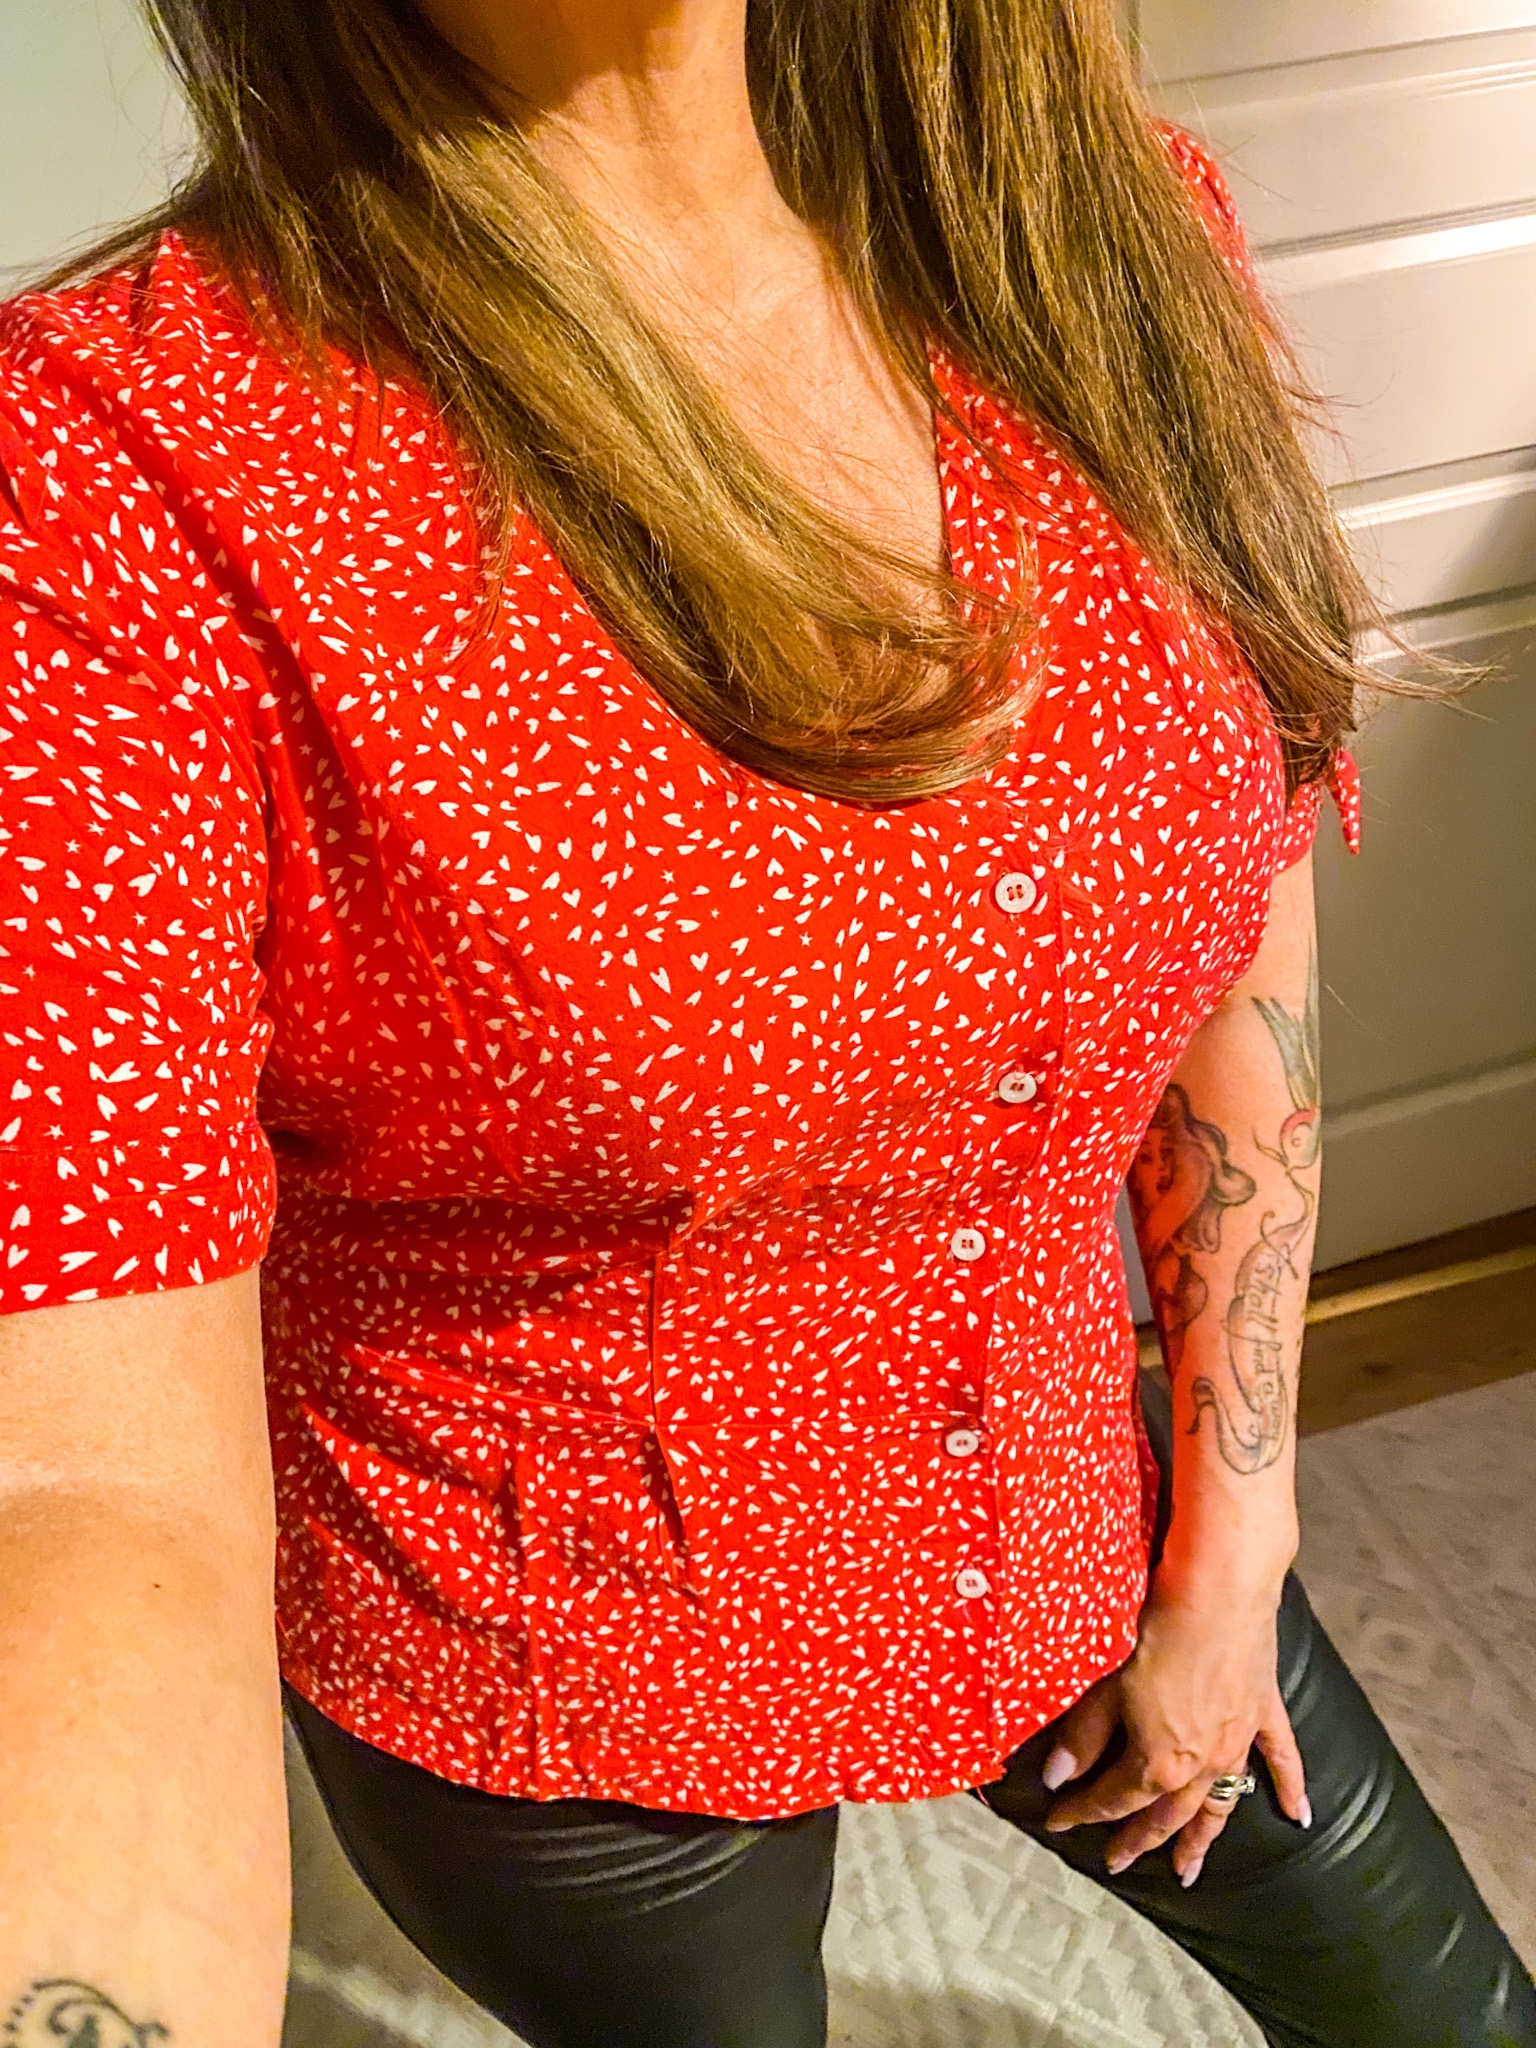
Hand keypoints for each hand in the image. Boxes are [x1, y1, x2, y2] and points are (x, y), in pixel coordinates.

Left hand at [1040, 1570, 1310, 1886]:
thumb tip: (1056, 1777)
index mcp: (1159, 1762)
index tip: (1058, 1821)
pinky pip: (1281, 1760)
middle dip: (1138, 1841)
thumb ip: (1083, 1737)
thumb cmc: (1157, 1632)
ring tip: (1188, 1870)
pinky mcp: (1263, 1712)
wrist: (1219, 1591)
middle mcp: (1202, 1763)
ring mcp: (1237, 1741)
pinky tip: (1298, 1817)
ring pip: (1219, 1804)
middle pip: (1165, 1814)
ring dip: (1203, 1839)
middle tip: (1117, 1862)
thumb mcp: (1106, 1685)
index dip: (1082, 1811)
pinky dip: (1291, 1790)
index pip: (1112, 1798)